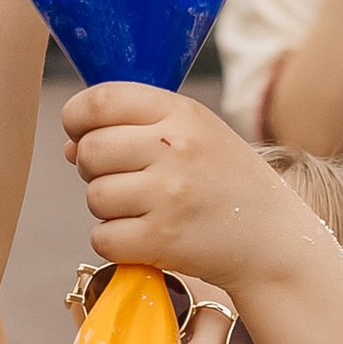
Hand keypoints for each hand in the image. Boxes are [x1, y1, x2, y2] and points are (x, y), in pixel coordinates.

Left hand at [60, 83, 320, 291]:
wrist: (273, 241)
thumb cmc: (228, 184)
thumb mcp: (197, 135)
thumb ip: (136, 128)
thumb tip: (69, 146)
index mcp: (182, 113)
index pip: (100, 100)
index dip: (77, 118)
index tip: (81, 133)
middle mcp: (174, 149)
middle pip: (89, 150)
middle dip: (93, 168)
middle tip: (123, 180)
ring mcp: (168, 196)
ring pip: (94, 196)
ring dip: (108, 209)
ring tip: (145, 211)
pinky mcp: (161, 240)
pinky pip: (103, 238)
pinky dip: (117, 243)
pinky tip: (147, 238)